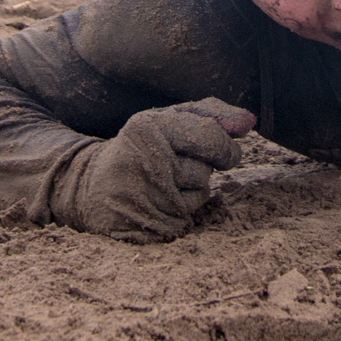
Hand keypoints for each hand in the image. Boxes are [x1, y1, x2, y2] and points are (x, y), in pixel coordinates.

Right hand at [73, 98, 255, 241]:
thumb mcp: (168, 118)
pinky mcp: (140, 225)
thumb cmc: (142, 147)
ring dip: (192, 191)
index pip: (210, 136)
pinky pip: (186, 220)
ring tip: (165, 182)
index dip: (226, 147)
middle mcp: (142, 161)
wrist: (91, 185)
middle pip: (205, 169)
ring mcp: (140, 197)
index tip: (225, 153)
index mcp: (147, 128)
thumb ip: (212, 114)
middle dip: (206, 167)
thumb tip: (249, 122)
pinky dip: (181, 212)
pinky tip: (159, 202)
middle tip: (191, 164)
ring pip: (198, 195)